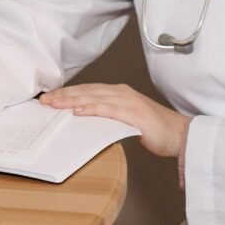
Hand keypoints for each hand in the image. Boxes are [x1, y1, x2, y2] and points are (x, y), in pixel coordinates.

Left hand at [39, 83, 189, 158]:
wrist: (180, 135)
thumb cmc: (156, 130)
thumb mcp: (126, 121)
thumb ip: (109, 118)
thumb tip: (89, 122)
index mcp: (119, 92)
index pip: (88, 90)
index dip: (68, 92)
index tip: (51, 97)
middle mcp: (121, 93)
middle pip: (86, 91)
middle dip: (63, 95)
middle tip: (44, 100)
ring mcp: (128, 101)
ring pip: (93, 97)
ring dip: (71, 100)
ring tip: (54, 104)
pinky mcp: (133, 113)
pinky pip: (108, 109)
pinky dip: (91, 108)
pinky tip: (77, 111)